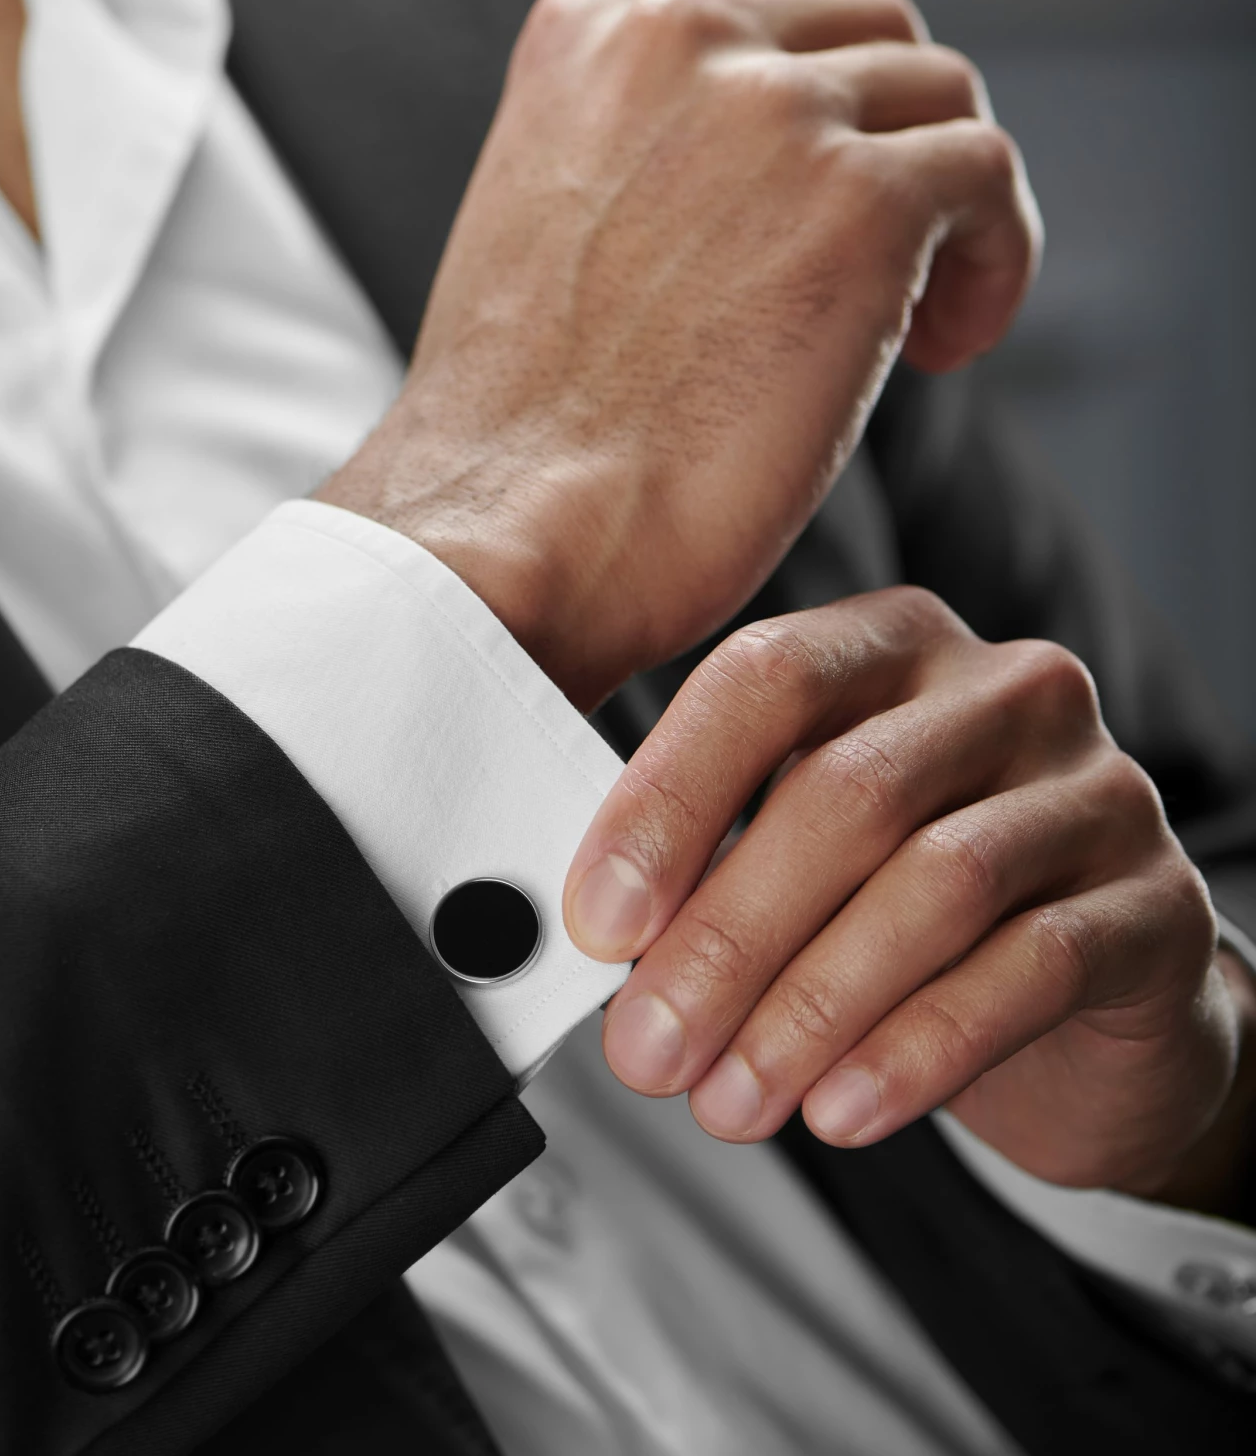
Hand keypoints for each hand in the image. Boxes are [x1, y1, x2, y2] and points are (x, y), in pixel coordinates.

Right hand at [319, 0, 1039, 707]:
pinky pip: (989, 181)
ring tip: (911, 335)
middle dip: (887, 151)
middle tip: (870, 283)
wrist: (510, 537)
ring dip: (942, 216)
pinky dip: (993, 263)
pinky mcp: (863, 206)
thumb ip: (645, 156)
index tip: (817, 197)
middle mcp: (684, 39)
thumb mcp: (549, 229)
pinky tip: (946, 350)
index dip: (823, 95)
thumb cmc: (524, 439)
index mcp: (592, 33)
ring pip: (940, 100)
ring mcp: (777, 113)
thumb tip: (763, 174)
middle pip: (871, 37)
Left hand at [562, 587, 1241, 1195]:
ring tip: (729, 1101)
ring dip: (810, 1007)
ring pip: (937, 883)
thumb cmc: (908, 910)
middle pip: (846, 793)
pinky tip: (841, 1110)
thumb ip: (714, 865)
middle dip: (728, 935)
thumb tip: (598, 938)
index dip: (670, 801)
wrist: (1088, 1004)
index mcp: (889, 647)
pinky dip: (919, 1048)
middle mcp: (1001, 691)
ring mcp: (1094, 788)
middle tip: (648, 1047)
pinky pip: (1030, 968)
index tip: (598, 922)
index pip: (766, 680)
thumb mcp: (804, 859)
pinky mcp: (1160, 902)